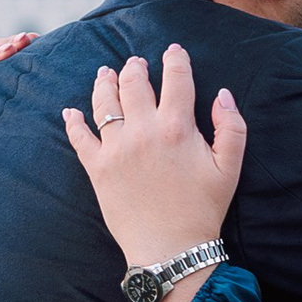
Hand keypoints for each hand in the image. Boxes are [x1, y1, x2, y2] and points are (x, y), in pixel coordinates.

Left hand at [61, 45, 245, 271]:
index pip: (176, 78)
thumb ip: (231, 127)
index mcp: (177, 127)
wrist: (170, 249)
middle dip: (136, 67)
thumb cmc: (203, 210)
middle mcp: (143, 131)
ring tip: (106, 74)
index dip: (175, 59)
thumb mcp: (230, 169)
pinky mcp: (97, 168)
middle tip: (137, 64)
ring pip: (104, 103)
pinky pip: (80, 138)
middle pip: (134, 83)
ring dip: (104, 83)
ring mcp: (116, 149)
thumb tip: (223, 95)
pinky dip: (73, 122)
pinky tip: (70, 113)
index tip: (173, 52)